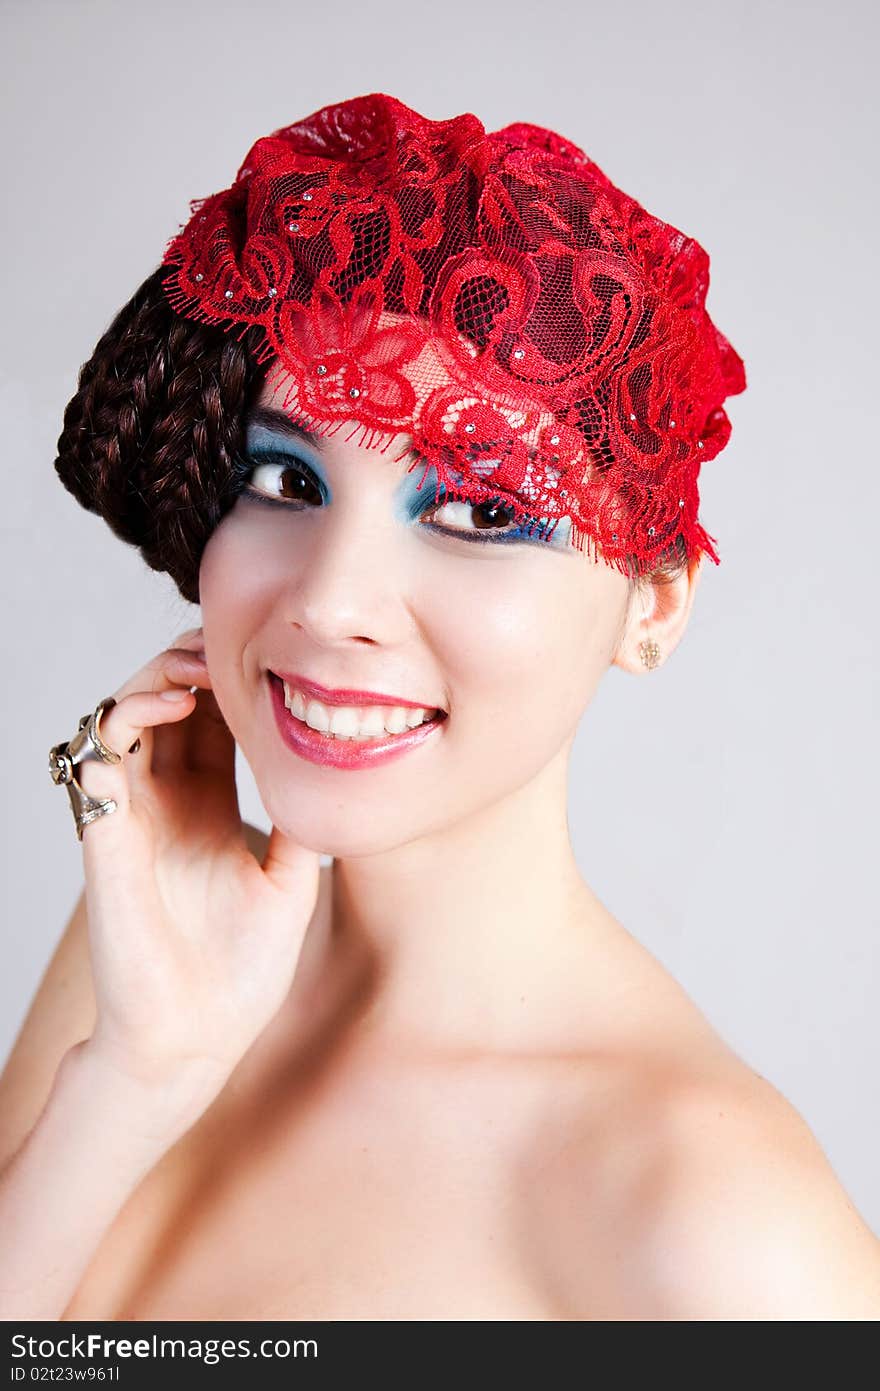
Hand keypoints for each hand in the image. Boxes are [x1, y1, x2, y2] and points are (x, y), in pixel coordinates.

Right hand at [69, 627, 320, 1101]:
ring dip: (158, 676)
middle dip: (192, 662)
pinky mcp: (107, 834)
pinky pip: (99, 757)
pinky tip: (172, 705)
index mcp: (204, 806)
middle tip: (229, 645)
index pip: (209, 720)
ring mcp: (133, 814)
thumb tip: (340, 776)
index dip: (228, 681)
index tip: (269, 655)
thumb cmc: (238, 971)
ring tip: (199, 666)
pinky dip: (126, 717)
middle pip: (166, 703)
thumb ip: (301, 826)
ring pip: (126, 714)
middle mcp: (164, 801)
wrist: (195, 1038)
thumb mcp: (289, 882)